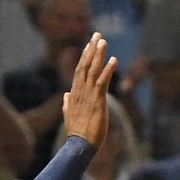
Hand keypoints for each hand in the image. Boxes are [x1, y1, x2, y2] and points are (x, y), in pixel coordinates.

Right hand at [60, 34, 117, 148]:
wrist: (79, 145)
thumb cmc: (77, 133)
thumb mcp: (70, 115)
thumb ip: (67, 103)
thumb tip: (66, 95)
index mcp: (74, 94)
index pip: (79, 71)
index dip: (84, 56)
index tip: (89, 44)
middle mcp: (80, 91)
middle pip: (84, 66)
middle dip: (91, 49)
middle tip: (97, 34)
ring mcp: (88, 95)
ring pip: (92, 70)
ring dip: (98, 55)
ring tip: (103, 41)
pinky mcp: (97, 101)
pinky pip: (102, 82)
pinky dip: (108, 70)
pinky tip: (113, 60)